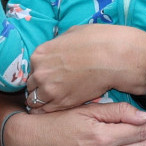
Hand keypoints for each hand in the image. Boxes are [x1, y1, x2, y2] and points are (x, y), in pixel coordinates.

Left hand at [27, 23, 145, 112]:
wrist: (114, 59)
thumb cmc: (98, 42)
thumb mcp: (72, 33)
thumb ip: (58, 44)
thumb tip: (58, 48)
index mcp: (39, 55)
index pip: (32, 68)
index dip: (42, 72)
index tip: (51, 75)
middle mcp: (39, 73)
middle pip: (31, 85)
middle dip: (41, 86)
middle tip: (55, 87)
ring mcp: (49, 90)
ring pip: (34, 101)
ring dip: (43, 100)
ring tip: (56, 99)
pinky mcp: (61, 104)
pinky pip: (45, 111)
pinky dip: (49, 110)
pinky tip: (58, 107)